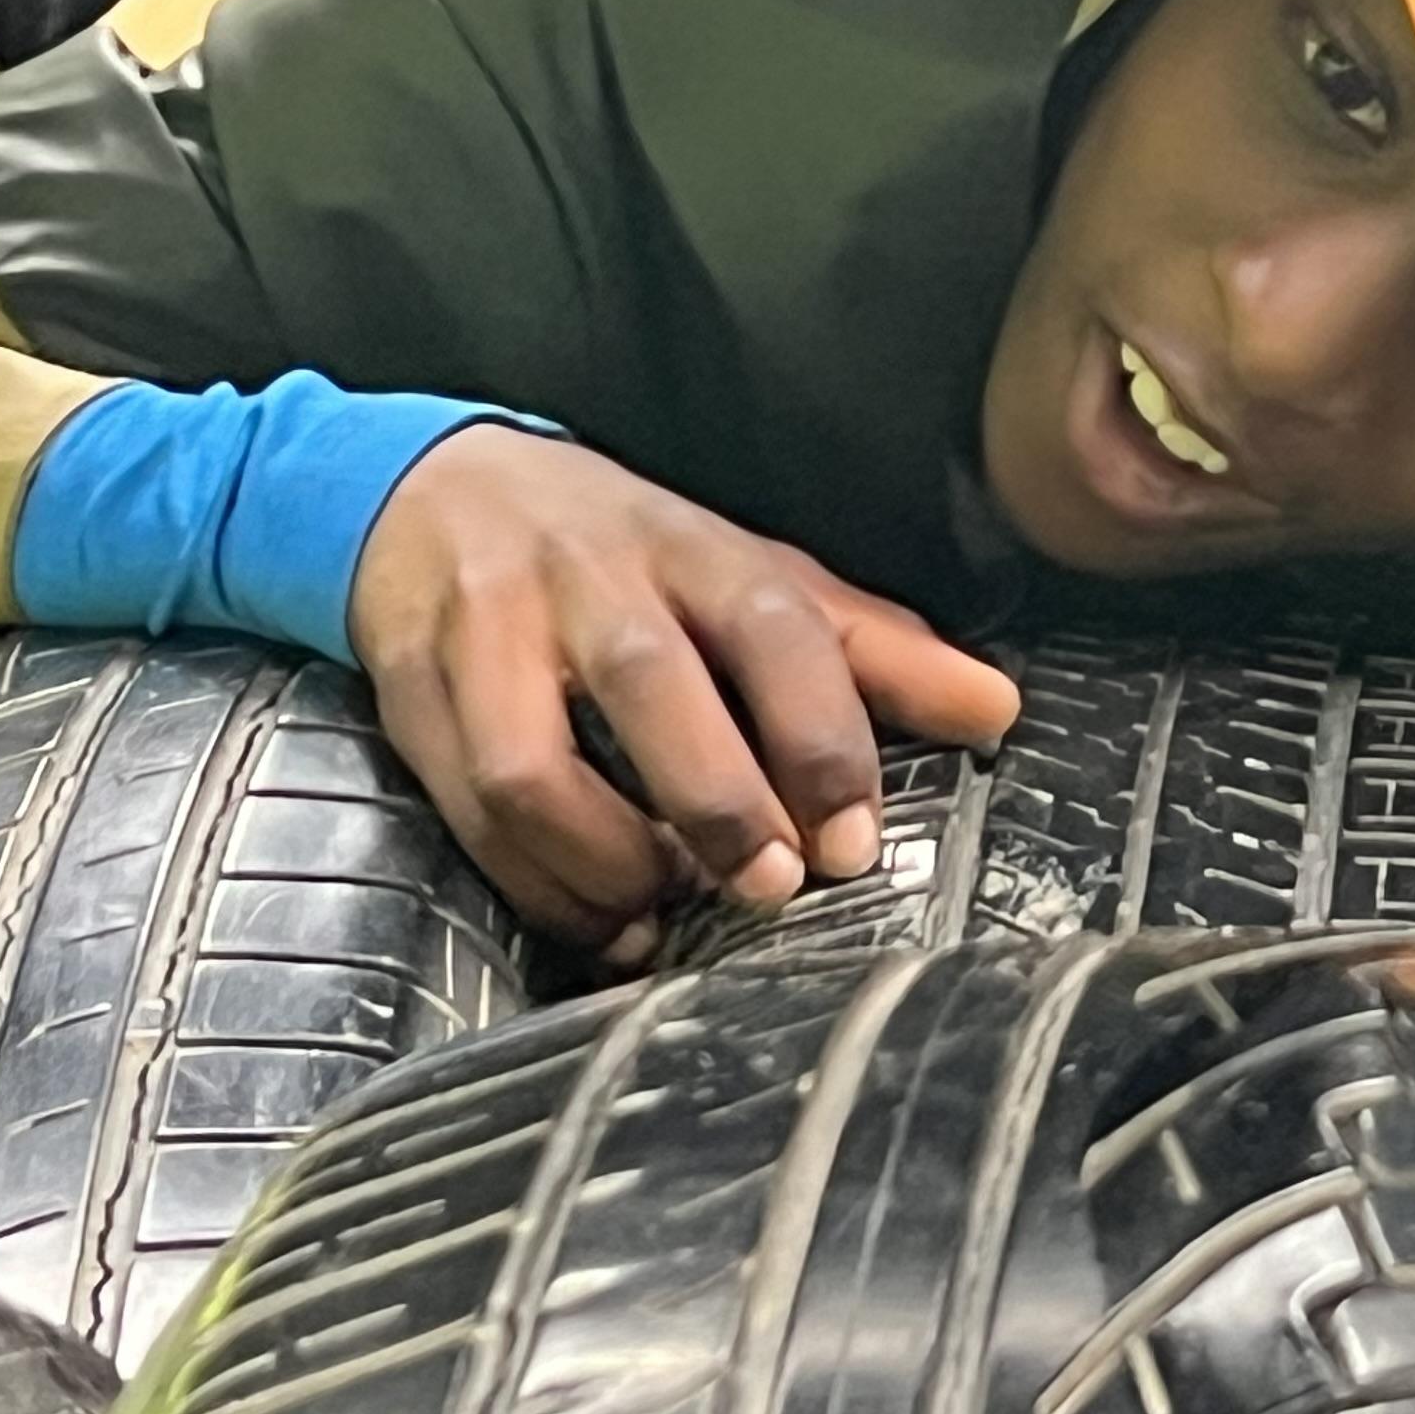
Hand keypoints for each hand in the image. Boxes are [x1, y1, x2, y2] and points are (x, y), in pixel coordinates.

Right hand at [348, 424, 1020, 951]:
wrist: (435, 493)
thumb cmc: (627, 559)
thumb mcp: (753, 582)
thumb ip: (872, 653)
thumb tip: (1001, 710)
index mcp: (696, 550)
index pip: (773, 625)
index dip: (820, 734)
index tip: (852, 842)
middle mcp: (592, 581)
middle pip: (650, 681)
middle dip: (713, 798)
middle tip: (765, 888)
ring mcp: (491, 634)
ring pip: (532, 761)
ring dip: (606, 859)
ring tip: (665, 914)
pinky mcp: (414, 694)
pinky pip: (465, 808)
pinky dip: (536, 883)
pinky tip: (598, 919)